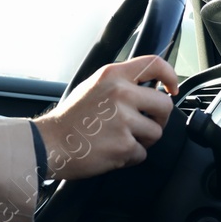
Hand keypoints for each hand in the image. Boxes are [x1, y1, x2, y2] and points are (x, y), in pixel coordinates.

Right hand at [34, 55, 177, 180]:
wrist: (48, 144)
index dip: (171, 76)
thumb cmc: (70, 119)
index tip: (172, 88)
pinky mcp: (123, 145)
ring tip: (119, 139)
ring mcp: (123, 120)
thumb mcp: (93, 87)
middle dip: (159, 119)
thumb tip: (148, 88)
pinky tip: (111, 151)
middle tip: (146, 124)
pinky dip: (129, 157)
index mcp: (113, 76)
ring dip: (142, 140)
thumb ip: (120, 83)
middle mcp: (121, 94)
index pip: (155, 64)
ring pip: (155, 133)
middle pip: (164, 105)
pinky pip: (141, 154)